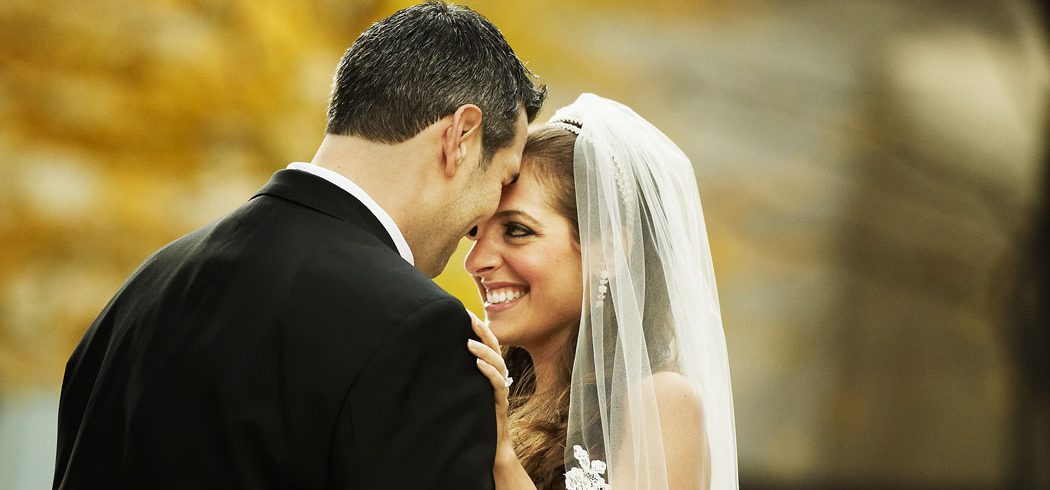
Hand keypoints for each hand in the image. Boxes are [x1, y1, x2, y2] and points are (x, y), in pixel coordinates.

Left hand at [466, 310, 513, 460]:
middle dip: (483, 331)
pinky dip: (489, 373)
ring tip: (468, 343)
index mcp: (490, 372)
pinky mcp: (500, 404)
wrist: (488, 448)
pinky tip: (478, 365)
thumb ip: (457, 375)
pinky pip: (498, 384)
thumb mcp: (463, 392)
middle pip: (496, 348)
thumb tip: (433, 358)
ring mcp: (501, 390)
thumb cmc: (472, 419)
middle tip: (469, 318)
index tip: (465, 312)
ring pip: (499, 364)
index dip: (480, 328)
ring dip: (484, 351)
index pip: (488, 344)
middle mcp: (498, 378)